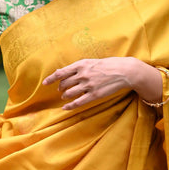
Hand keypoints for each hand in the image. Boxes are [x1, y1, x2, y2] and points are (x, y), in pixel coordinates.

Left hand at [42, 57, 161, 109]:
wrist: (123, 71)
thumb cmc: (106, 65)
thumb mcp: (90, 62)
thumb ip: (77, 68)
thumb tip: (62, 73)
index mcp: (80, 65)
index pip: (60, 73)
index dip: (51, 79)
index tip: (44, 83)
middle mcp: (82, 75)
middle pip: (64, 84)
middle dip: (60, 88)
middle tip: (61, 90)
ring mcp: (88, 85)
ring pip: (69, 93)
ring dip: (65, 96)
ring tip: (65, 96)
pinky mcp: (94, 95)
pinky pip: (78, 102)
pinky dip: (70, 106)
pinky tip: (65, 107)